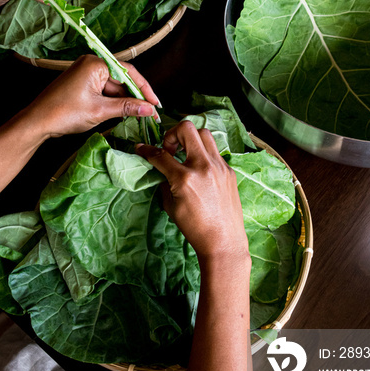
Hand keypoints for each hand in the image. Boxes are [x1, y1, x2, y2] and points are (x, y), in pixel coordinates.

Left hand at [24, 54, 159, 139]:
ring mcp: (85, 74)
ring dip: (125, 101)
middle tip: (150, 113)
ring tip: (139, 116)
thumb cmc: (64, 113)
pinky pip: (103, 91)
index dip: (145, 89)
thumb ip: (127, 107)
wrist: (37, 123)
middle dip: (135, 97)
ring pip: (113, 87)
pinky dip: (113, 102)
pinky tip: (123, 113)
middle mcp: (91, 64)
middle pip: (122, 79)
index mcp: (95, 63)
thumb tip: (149, 109)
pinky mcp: (82, 84)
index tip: (156, 104)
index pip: (128, 72)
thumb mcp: (100, 110)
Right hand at [136, 121, 248, 261]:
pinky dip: (203, 154)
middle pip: (186, 129)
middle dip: (172, 134)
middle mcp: (204, 167)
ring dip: (190, 139)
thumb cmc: (194, 228)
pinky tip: (199, 169)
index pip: (160, 155)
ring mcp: (220, 166)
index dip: (146, 150)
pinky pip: (214, 151)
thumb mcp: (170, 206)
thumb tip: (161, 169)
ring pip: (204, 133)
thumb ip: (164, 182)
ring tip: (184, 155)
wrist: (223, 241)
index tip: (140, 148)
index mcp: (185, 178)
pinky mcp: (229, 171)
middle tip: (169, 149)